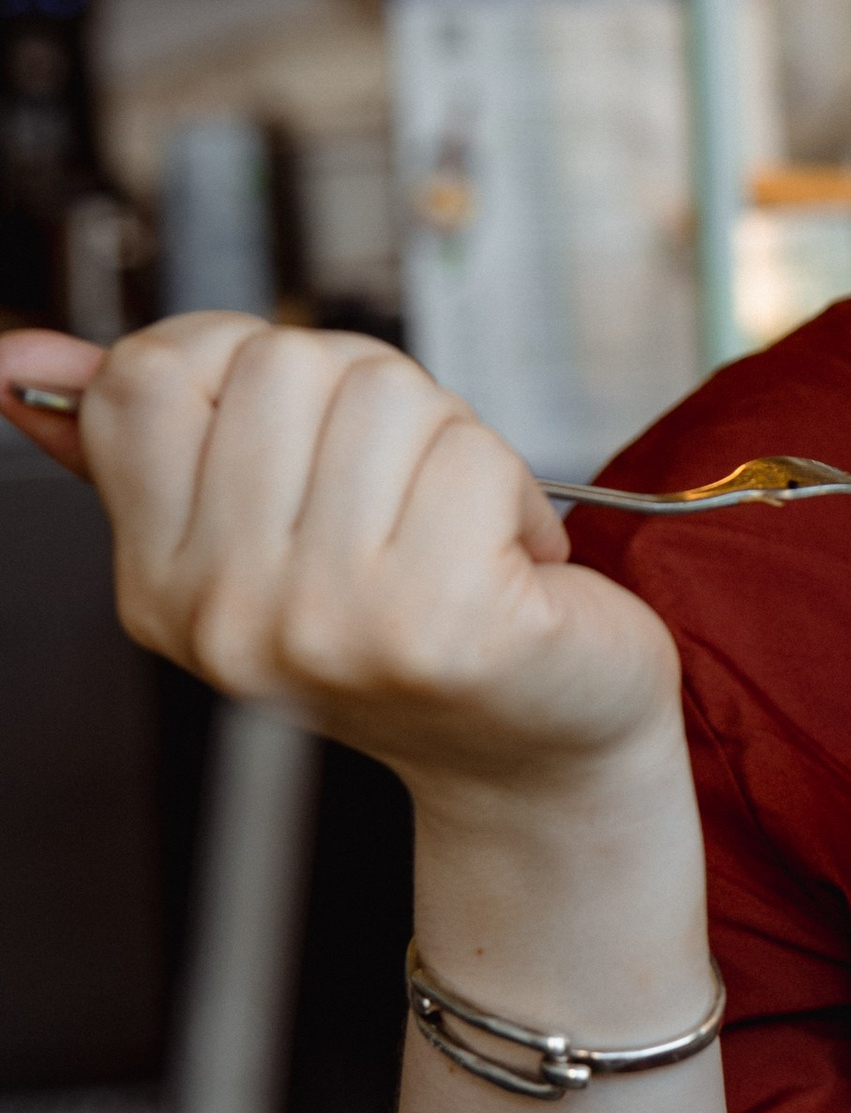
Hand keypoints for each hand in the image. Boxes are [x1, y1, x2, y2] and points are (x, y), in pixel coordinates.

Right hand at [2, 315, 678, 799]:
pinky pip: (474, 456)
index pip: (148, 374)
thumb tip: (20, 362)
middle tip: (409, 499)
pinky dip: (519, 494)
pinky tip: (511, 567)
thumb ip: (147, 442)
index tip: (311, 434)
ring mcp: (322, 628)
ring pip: (387, 394)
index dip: (248, 359)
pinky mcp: (437, 632)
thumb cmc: (415, 621)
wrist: (537, 753)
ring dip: (454, 443)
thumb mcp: (262, 532)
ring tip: (459, 534)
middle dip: (375, 399)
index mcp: (157, 583)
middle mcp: (222, 615)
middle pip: (284, 361)